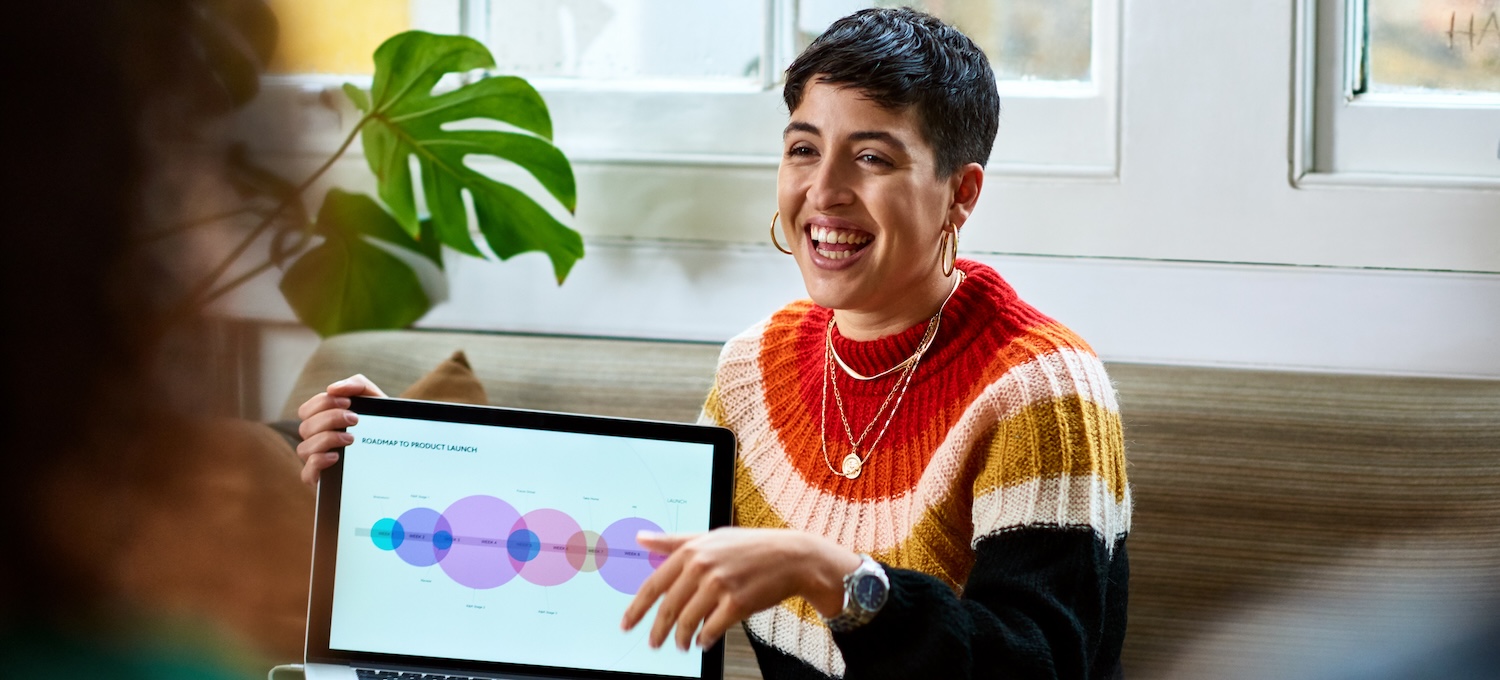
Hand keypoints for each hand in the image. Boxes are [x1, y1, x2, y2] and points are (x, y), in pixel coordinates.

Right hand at [294, 374, 385, 485]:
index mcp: (324, 422)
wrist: (403, 452)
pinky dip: (318, 462)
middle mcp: (317, 440)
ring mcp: (318, 461)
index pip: (307, 410)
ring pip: (304, 448)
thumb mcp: (375, 402)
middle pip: (305, 427)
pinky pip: (306, 473)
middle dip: (330, 418)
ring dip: (327, 439)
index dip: (323, 403)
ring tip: (351, 438)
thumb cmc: (383, 426)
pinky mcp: (323, 480)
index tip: (348, 402)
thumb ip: (358, 386)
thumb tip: (333, 388)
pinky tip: (336, 456)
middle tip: (355, 419)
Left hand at [620, 528, 860, 650]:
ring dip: (682, 639)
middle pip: (668, 608)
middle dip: (658, 630)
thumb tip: (640, 539)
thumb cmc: (750, 547)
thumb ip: (673, 541)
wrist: (792, 557)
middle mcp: (702, 567)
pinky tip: (703, 642)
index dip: (637, 608)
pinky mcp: (737, 603)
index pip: (654, 584)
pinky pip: (711, 629)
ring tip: (682, 645)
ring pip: (688, 622)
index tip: (627, 624)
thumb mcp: (710, 536)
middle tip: (653, 643)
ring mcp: (720, 585)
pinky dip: (704, 640)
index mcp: (691, 550)